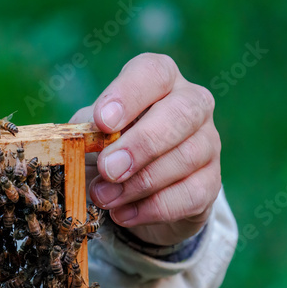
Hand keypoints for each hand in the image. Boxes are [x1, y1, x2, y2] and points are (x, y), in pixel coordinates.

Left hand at [70, 53, 220, 246]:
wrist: (136, 194)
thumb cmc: (109, 150)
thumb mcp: (90, 137)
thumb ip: (85, 137)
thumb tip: (75, 145)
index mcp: (160, 82)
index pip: (153, 73)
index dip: (128, 95)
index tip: (103, 122)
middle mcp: (192, 104)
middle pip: (181, 113)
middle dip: (141, 144)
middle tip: (108, 169)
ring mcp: (208, 143)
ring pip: (186, 157)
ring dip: (139, 183)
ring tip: (104, 197)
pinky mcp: (211, 182)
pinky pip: (190, 195)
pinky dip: (152, 208)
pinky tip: (122, 214)